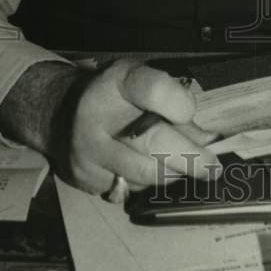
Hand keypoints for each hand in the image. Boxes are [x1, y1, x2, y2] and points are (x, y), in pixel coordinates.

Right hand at [0, 60, 220, 194]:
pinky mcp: (85, 177)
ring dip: (172, 174)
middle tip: (212, 167)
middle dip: (191, 158)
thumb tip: (208, 139)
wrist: (58, 115)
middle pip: (154, 142)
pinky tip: (154, 172)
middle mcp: (98, 114)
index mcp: (119, 80)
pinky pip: (129, 189)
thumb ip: (173, 104)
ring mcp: (89, 150)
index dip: (176, 102)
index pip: (151, 89)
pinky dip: (148, 184)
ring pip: (146, 173)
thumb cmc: (113, 97)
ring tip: (186, 169)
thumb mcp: (140, 82)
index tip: (190, 113)